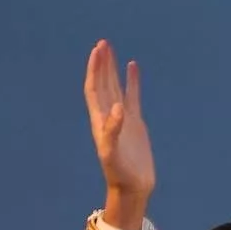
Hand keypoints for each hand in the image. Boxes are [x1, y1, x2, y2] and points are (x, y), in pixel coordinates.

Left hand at [85, 40, 154, 217]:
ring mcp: (122, 118)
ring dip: (113, 69)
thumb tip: (118, 107)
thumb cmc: (119, 172)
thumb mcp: (112, 152)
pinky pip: (133, 96)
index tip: (97, 51)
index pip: (94, 89)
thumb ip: (113, 130)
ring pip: (116, 87)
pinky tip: (132, 67)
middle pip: (103, 84)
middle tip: (103, 43)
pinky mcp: (135, 123)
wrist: (133, 186)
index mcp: (100, 121)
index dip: (95, 70)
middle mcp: (109, 116)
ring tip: (111, 50)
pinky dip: (132, 82)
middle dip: (102, 64)